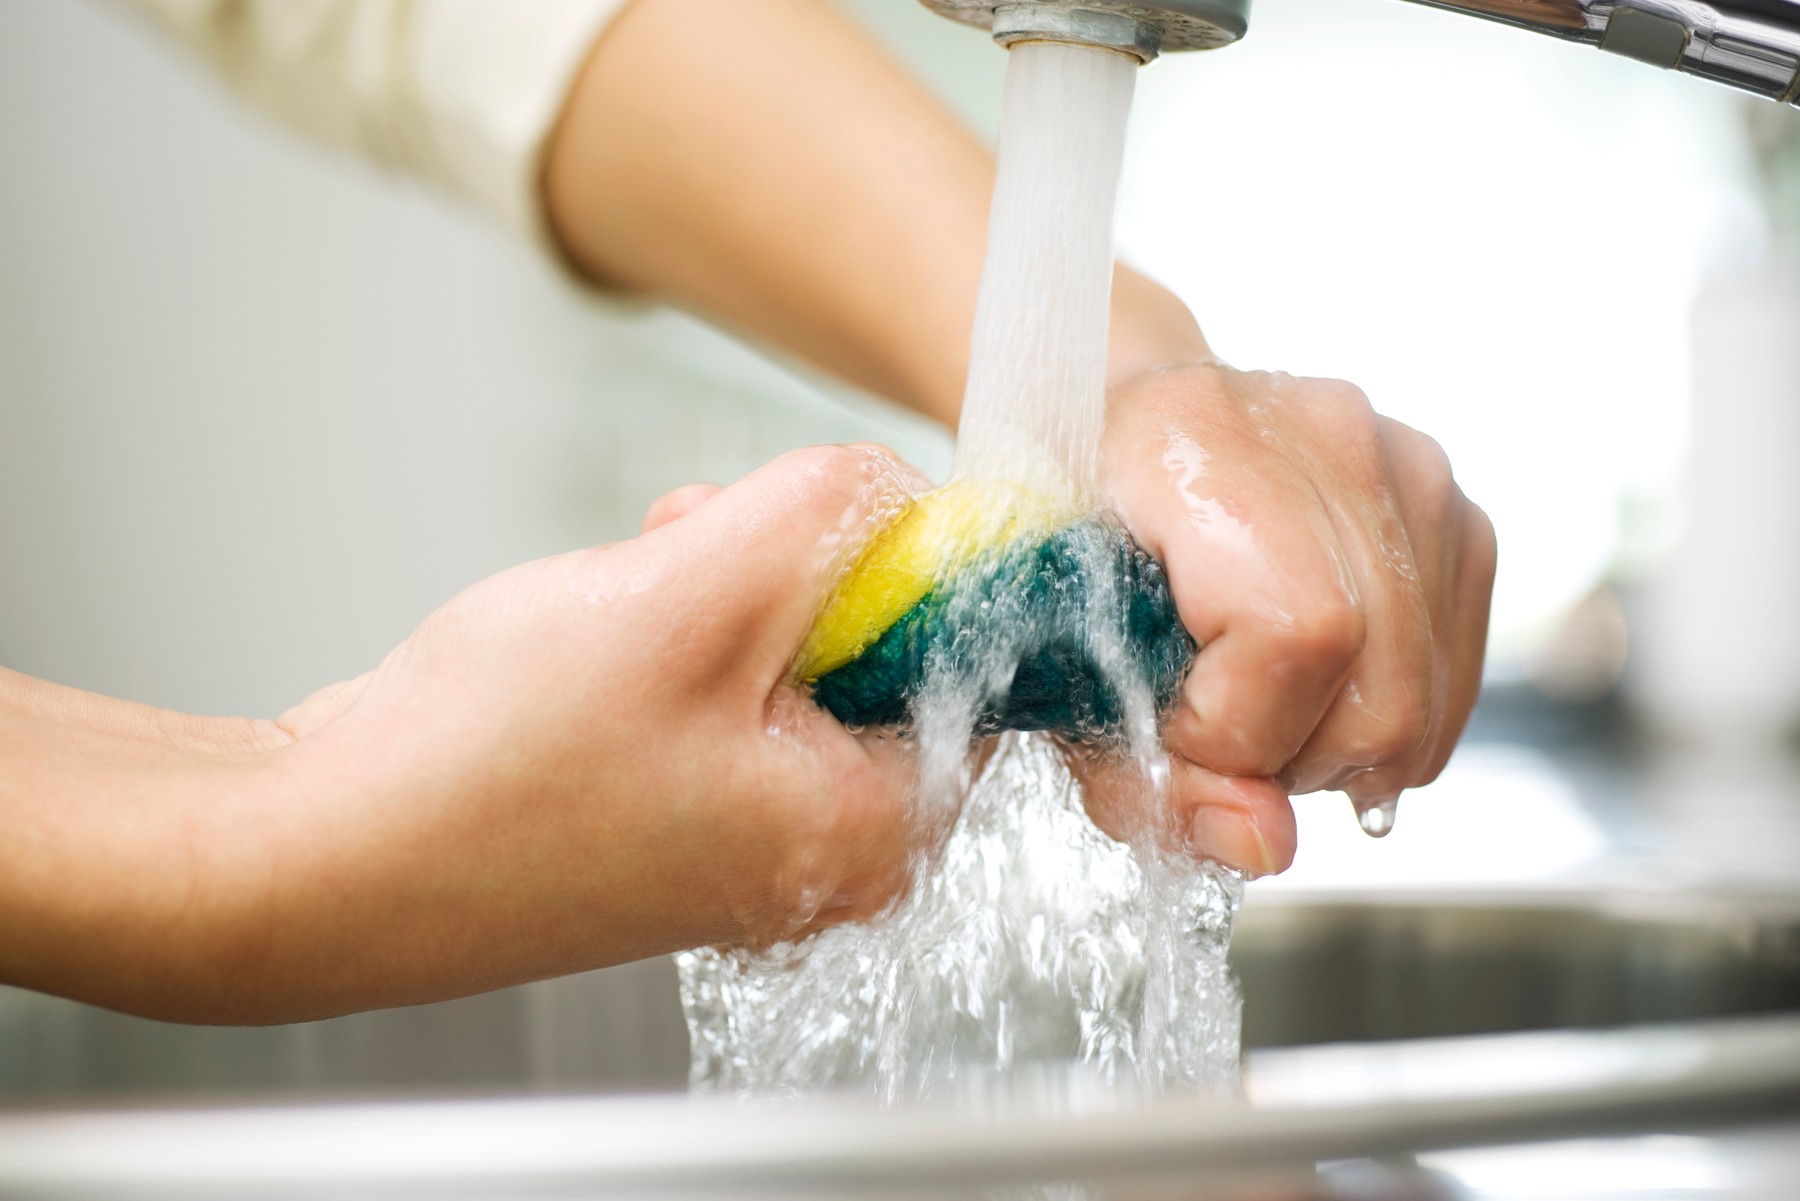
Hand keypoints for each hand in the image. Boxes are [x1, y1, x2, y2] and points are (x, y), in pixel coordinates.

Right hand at [199, 447, 917, 1020]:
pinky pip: (722, 689)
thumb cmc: (487, 768)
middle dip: (796, 566)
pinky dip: (679, 632)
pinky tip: (607, 618)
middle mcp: (821, 850)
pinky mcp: (672, 812)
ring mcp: (741, 838)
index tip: (826, 514)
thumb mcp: (691, 593)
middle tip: (710, 536)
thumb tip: (900, 487)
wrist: (319, 854)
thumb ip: (828, 515)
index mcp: (871, 828)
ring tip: (640, 571)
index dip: (908, 556)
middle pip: (880, 648)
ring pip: (791, 655)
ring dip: (726, 585)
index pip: (976, 660)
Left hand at [1084, 357, 1495, 875]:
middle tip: (1213, 737)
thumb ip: (1141, 771)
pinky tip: (1308, 693)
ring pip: (1426, 700)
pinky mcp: (1455, 511)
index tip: (1169, 724)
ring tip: (1254, 708)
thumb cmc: (1069, 541)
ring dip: (1335, 753)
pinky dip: (1382, 724)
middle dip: (1289, 764)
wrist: (1117, 432)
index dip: (1233, 728)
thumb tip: (1263, 845)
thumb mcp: (1052, 662)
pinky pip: (1452, 679)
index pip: (1295, 634)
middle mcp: (1328, 435)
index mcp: (1199, 439)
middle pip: (1380, 687)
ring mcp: (1409, 467)